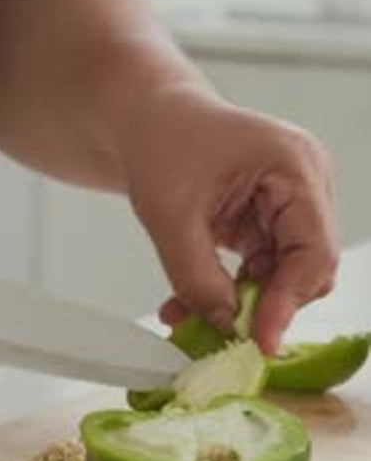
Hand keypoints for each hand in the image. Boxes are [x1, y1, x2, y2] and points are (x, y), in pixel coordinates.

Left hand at [121, 83, 337, 353]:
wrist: (147, 119)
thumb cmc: (160, 142)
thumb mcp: (170, 216)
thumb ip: (197, 278)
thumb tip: (226, 326)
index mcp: (294, 165)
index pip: (313, 250)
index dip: (289, 301)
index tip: (260, 341)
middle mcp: (305, 182)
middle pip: (308, 266)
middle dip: (266, 303)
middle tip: (224, 333)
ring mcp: (291, 201)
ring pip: (283, 274)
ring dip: (242, 301)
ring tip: (189, 314)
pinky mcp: (271, 218)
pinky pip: (262, 268)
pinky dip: (231, 289)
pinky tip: (190, 302)